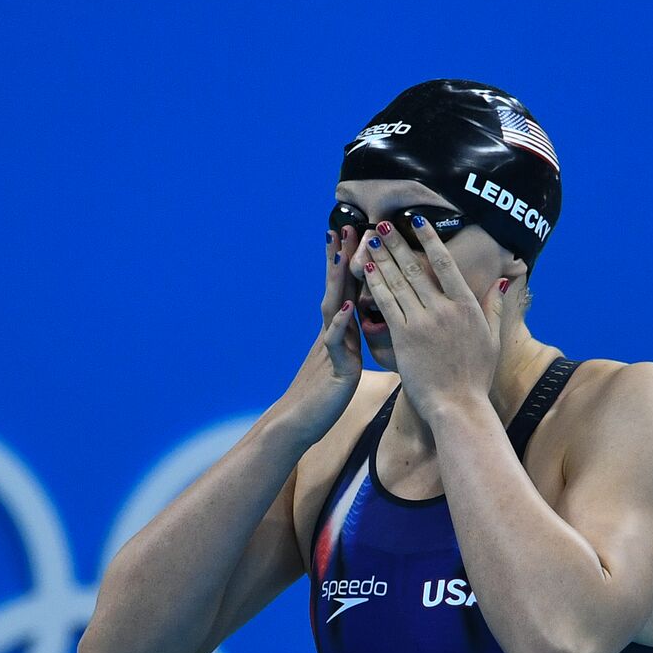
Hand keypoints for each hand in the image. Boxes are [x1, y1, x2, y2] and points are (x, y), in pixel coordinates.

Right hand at [274, 226, 362, 445]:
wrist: (296, 425)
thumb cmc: (319, 400)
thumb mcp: (338, 366)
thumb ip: (346, 346)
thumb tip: (355, 330)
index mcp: (336, 334)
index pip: (344, 291)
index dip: (347, 264)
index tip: (352, 234)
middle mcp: (331, 335)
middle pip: (336, 290)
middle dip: (341, 259)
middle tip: (346, 227)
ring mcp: (330, 350)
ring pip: (333, 309)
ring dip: (338, 281)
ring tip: (343, 254)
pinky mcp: (334, 370)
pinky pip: (335, 344)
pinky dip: (340, 325)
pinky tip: (348, 308)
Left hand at [361, 217, 504, 422]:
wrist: (457, 405)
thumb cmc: (475, 376)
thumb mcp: (492, 339)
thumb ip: (495, 307)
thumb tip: (503, 281)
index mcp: (467, 305)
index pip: (445, 263)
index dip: (429, 239)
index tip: (416, 221)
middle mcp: (443, 309)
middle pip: (415, 268)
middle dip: (396, 244)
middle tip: (382, 225)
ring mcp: (422, 322)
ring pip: (397, 282)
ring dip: (381, 259)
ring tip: (368, 241)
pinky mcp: (404, 337)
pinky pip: (386, 305)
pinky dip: (375, 285)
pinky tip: (366, 271)